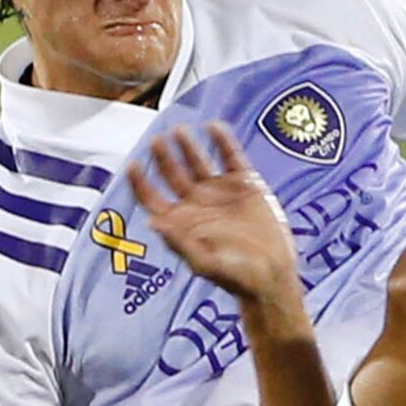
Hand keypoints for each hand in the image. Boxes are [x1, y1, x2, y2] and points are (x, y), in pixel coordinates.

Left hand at [128, 123, 300, 306]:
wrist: (272, 276)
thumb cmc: (236, 277)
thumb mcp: (204, 264)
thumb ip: (179, 243)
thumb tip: (153, 223)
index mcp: (182, 222)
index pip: (152, 197)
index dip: (140, 182)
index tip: (133, 165)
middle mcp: (197, 203)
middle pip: (172, 173)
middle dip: (163, 157)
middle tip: (157, 141)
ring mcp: (220, 191)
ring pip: (198, 160)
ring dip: (188, 145)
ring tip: (180, 131)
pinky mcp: (245, 184)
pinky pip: (231, 156)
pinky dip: (223, 141)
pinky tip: (214, 127)